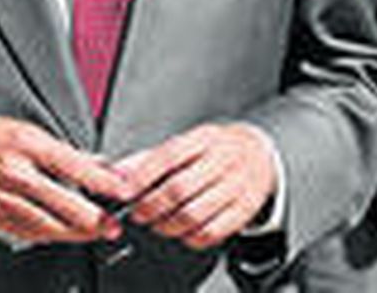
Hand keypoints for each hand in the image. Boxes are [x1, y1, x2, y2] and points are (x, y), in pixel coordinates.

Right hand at [0, 112, 130, 245]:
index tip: (122, 190)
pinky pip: (27, 233)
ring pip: (46, 225)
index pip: (74, 165)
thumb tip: (96, 163)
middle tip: (113, 226)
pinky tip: (64, 235)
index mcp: (28, 145)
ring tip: (95, 234)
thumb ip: (63, 152)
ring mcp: (3, 198)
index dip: (102, 182)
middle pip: (62, 203)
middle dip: (92, 218)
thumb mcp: (30, 131)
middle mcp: (16, 173)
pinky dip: (49, 236)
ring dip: (75, 233)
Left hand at [112, 123, 277, 250]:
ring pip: (194, 214)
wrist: (259, 155)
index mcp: (204, 138)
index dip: (144, 176)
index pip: (170, 155)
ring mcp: (236, 185)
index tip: (126, 191)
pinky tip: (181, 231)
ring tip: (157, 224)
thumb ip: (150, 158)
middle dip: (152, 206)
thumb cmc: (214, 150)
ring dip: (167, 225)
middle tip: (138, 213)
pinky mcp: (244, 210)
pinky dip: (190, 237)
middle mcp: (222, 159)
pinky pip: (212, 232)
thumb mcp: (187, 143)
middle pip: (180, 188)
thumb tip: (118, 172)